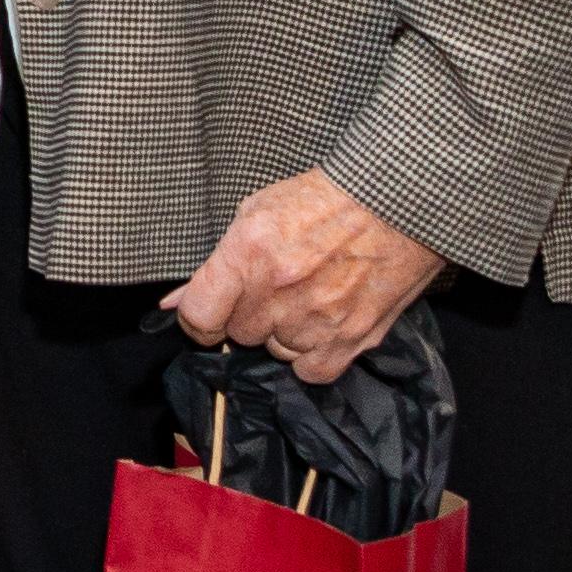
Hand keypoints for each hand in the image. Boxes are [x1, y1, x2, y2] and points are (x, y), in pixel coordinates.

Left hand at [164, 170, 446, 384]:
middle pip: (239, 334)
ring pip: (276, 351)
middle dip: (249, 315)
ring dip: (284, 333)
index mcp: (248, 252)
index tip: (207, 316)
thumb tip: (174, 302)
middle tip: (276, 289)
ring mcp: (316, 317)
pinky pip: (311, 371)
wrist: (396, 202)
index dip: (197, 320)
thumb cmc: (323, 200)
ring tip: (308, 298)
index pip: (198, 315)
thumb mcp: (256, 212)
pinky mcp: (352, 338)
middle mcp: (278, 290)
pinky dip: (313, 355)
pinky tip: (323, 324)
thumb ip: (216, 262)